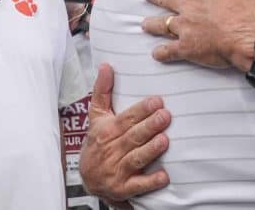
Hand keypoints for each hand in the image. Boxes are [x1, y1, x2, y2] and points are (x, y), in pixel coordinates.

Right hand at [79, 63, 170, 202]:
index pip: (126, 119)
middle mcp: (111, 150)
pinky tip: (164, 176)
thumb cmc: (98, 142)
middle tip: (166, 116)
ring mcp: (117, 170)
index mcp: (107, 131)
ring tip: (164, 140)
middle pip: (132, 137)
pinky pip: (138, 185)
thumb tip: (106, 65)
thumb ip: (103, 91)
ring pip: (135, 159)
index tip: (157, 101)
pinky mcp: (123, 188)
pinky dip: (150, 181)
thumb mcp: (97, 116)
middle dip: (149, 126)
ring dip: (150, 150)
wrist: (88, 178)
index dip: (141, 110)